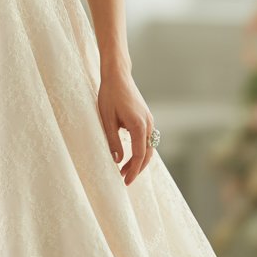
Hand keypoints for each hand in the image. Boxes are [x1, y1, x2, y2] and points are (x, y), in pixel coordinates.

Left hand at [96, 68, 156, 186]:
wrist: (118, 75)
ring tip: (123, 169)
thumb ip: (112, 140)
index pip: (139, 155)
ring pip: (149, 147)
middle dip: (136, 168)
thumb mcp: (106, 119)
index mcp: (139, 125)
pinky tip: (129, 155)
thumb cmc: (110, 95)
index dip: (132, 170)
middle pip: (147, 154)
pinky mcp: (146, 118)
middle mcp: (148, 124)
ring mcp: (149, 120)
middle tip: (123, 179)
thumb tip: (117, 160)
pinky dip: (140, 150)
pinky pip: (147, 139)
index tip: (125, 181)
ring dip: (138, 160)